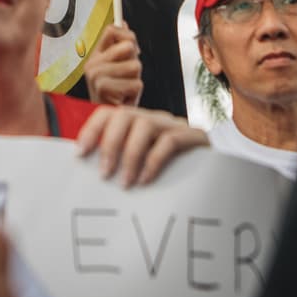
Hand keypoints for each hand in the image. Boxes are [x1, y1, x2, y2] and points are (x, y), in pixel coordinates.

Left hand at [75, 107, 208, 188]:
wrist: (216, 175)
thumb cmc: (171, 174)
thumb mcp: (141, 167)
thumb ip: (120, 165)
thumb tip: (89, 174)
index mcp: (136, 124)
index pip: (108, 113)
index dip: (91, 130)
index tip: (79, 154)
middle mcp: (153, 119)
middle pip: (125, 115)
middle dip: (109, 143)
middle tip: (103, 174)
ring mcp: (174, 125)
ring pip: (146, 125)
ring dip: (131, 154)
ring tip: (125, 183)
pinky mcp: (194, 138)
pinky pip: (170, 141)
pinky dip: (154, 160)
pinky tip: (145, 180)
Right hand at [84, 23, 143, 106]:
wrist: (110, 121)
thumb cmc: (116, 94)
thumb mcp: (118, 67)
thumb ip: (119, 45)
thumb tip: (123, 22)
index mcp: (95, 56)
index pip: (112, 30)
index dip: (128, 36)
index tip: (132, 49)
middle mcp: (92, 64)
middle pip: (128, 46)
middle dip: (135, 61)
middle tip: (127, 75)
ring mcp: (96, 76)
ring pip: (135, 66)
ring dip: (136, 79)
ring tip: (125, 89)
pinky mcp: (105, 89)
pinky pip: (136, 83)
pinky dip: (135, 92)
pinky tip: (124, 99)